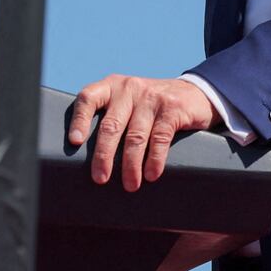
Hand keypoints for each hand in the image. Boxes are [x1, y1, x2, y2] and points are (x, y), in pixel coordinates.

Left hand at [67, 75, 221, 190]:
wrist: (195, 93)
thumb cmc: (151, 106)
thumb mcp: (128, 101)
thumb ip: (110, 115)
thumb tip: (89, 157)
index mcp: (112, 86)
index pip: (88, 98)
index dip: (79, 120)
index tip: (75, 142)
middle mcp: (130, 88)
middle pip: (111, 125)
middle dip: (104, 156)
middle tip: (100, 178)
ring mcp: (152, 97)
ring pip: (135, 136)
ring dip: (131, 165)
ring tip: (130, 184)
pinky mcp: (172, 108)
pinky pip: (159, 138)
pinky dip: (154, 159)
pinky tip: (151, 174)